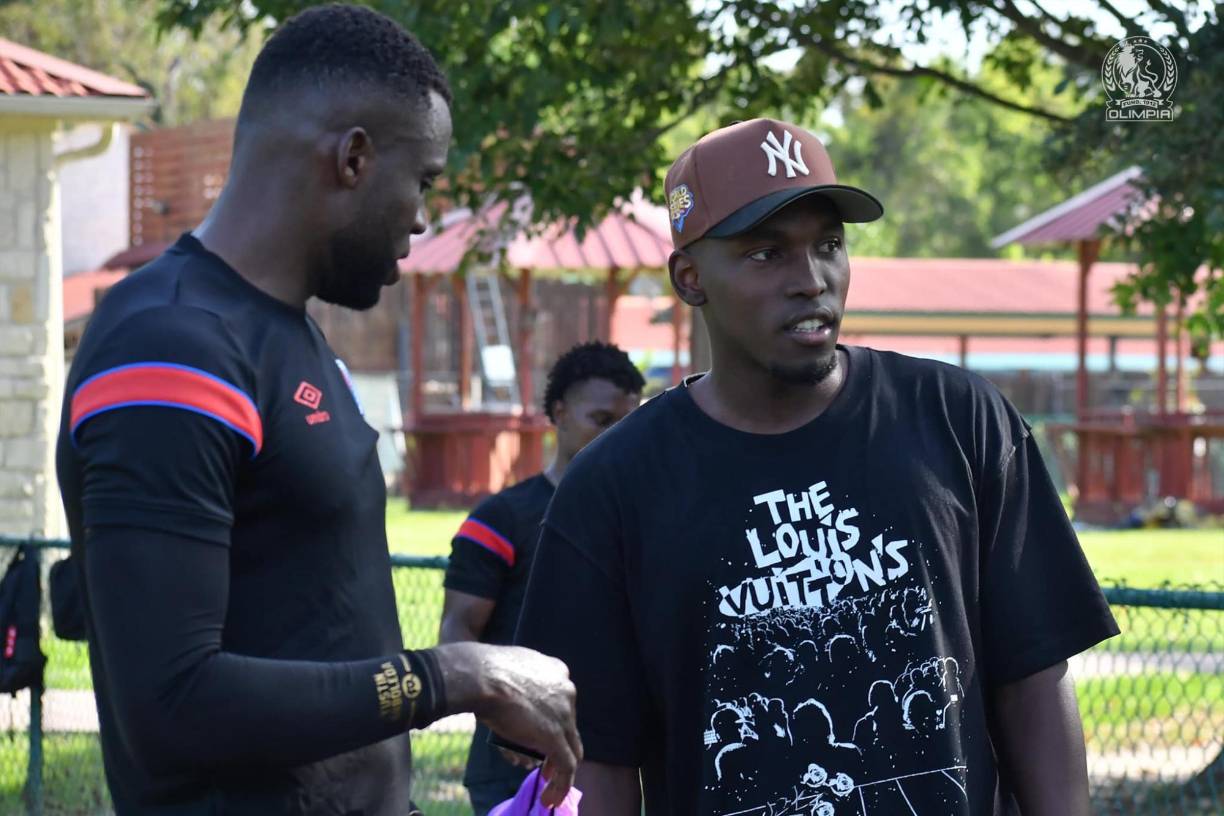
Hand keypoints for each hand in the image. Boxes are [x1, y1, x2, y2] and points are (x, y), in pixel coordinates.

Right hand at [432, 643, 581, 806]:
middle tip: (546, 766)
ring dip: (559, 771)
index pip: (562, 704)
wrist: (480, 675)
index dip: (554, 723)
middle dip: (556, 748)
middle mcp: (566, 690)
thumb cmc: (484, 670)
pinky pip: (566, 765)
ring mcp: (563, 714)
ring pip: (570, 749)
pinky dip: (560, 784)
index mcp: (556, 671)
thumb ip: (516, 689)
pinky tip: (550, 796)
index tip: (541, 737)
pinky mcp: (555, 735)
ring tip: (546, 786)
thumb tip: (509, 710)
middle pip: (567, 726)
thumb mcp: (508, 672)